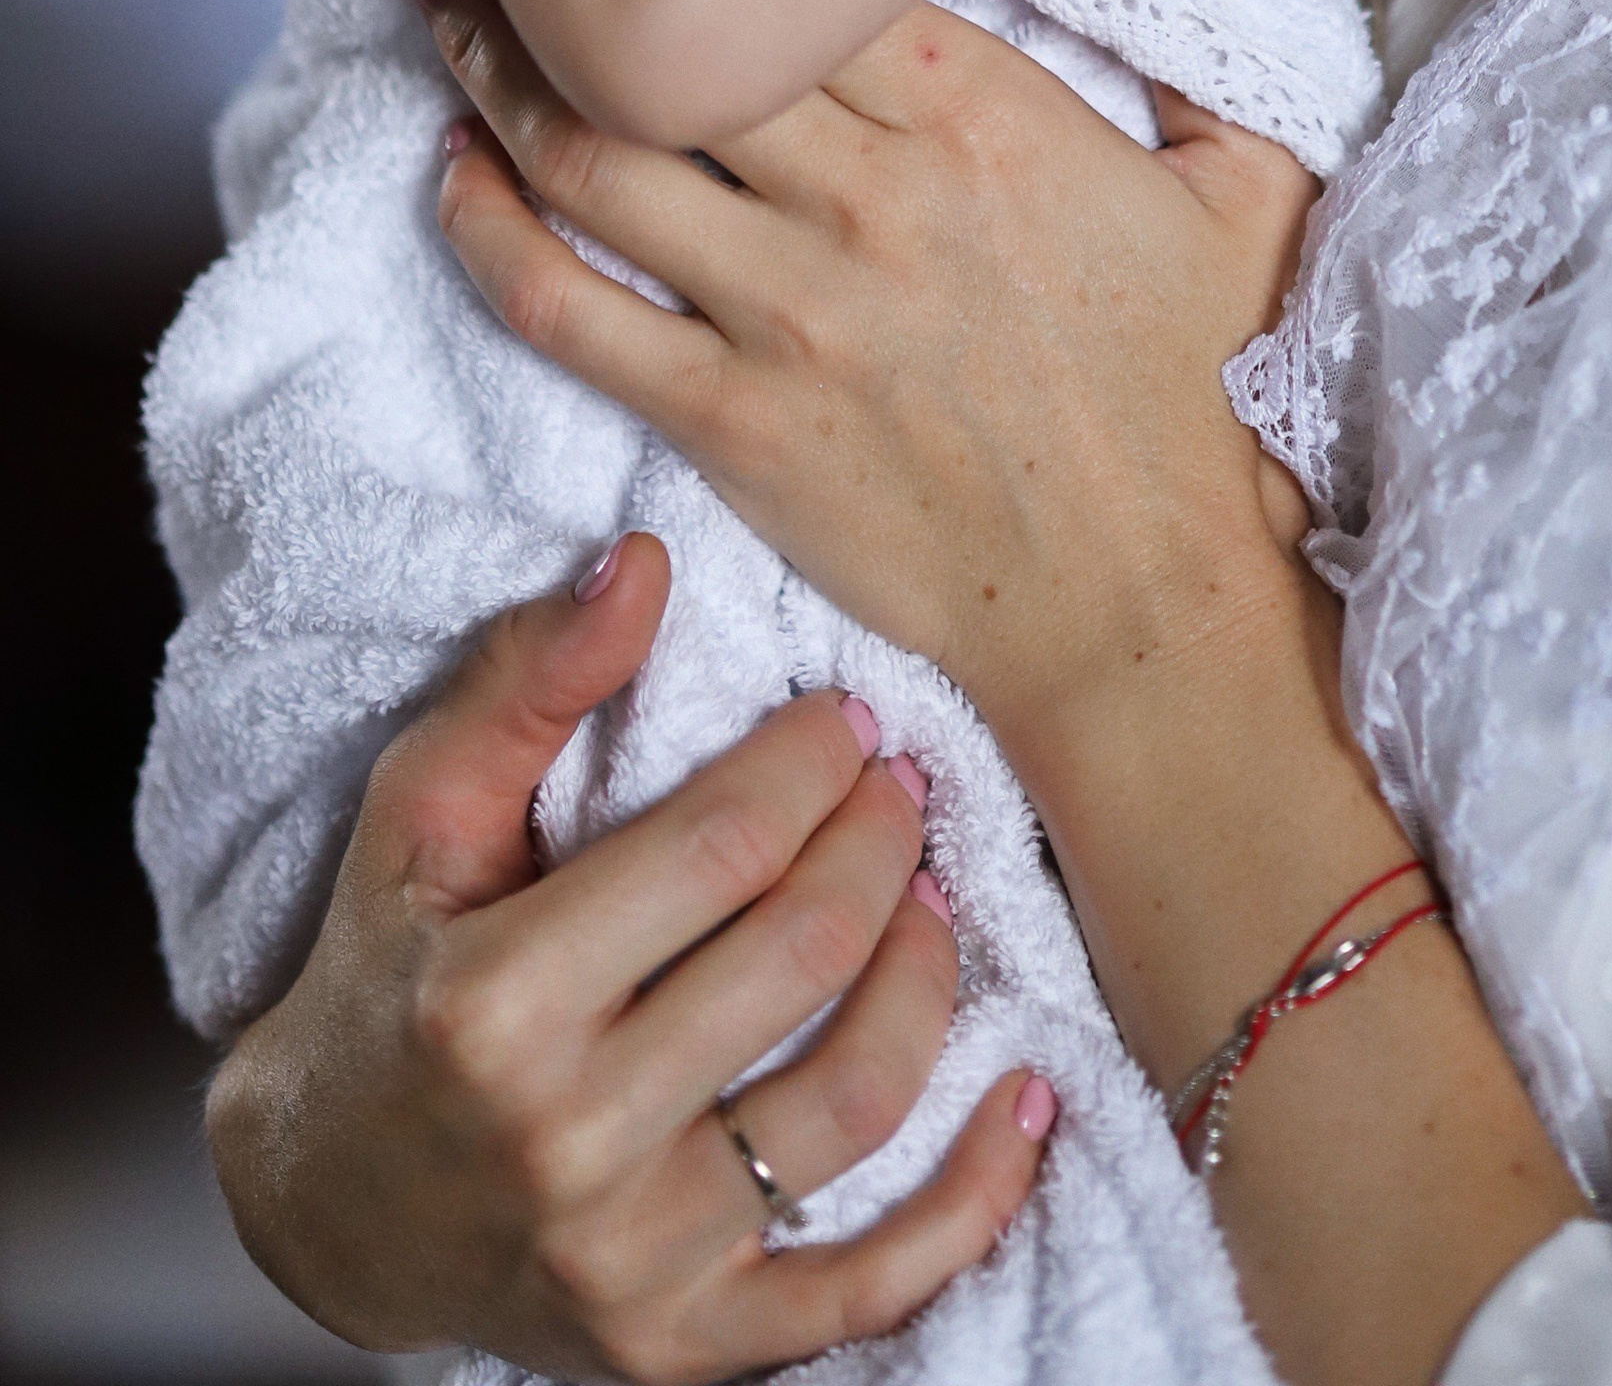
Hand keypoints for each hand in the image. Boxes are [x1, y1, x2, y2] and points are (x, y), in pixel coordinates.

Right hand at [207, 536, 1052, 1383]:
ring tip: (935, 891)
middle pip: (801, 961)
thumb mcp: (419, 814)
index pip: (722, 851)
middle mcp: (566, 1145)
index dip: (812, 766)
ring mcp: (631, 1264)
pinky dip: (974, 1197)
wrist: (324, 1200)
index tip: (849, 718)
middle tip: (906, 785)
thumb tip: (642, 560)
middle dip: (881, 845)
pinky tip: (1033, 1096)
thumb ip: (527, 681)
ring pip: (854, 1102)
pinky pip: (868, 1289)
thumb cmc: (389, 972)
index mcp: (496, 1004)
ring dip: (930, 975)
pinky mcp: (683, 1350)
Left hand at [426, 0, 1314, 780]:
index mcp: (983, 111)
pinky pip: (567, 309)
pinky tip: (450, 174)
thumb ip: (1193, 77)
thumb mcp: (1248, 198)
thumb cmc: (1200, 400)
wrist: (1148, 602)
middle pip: (669, 36)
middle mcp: (868, 191)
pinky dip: (487, 230)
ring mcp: (789, 307)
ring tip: (436, 3)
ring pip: (593, 153)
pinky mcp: (730, 419)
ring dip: (492, 66)